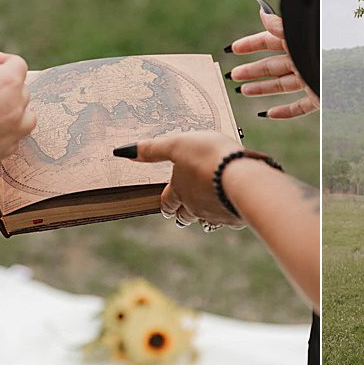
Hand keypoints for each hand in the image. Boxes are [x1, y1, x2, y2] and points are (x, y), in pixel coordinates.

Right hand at [0, 24, 37, 169]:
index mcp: (7, 82)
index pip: (16, 63)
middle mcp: (16, 107)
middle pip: (20, 88)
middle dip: (0, 83)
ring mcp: (12, 132)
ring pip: (25, 116)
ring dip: (11, 108)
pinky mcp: (2, 151)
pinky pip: (14, 139)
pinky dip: (5, 132)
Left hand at [120, 130, 248, 226]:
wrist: (242, 178)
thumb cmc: (208, 157)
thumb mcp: (177, 144)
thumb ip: (152, 150)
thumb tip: (121, 152)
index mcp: (179, 190)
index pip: (168, 201)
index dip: (166, 203)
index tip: (165, 207)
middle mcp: (195, 206)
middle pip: (185, 215)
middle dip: (182, 214)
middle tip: (181, 214)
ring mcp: (216, 214)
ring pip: (207, 219)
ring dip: (205, 215)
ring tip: (207, 211)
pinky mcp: (236, 217)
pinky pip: (230, 218)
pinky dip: (228, 213)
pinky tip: (233, 207)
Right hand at [228, 3, 316, 119]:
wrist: (354, 71)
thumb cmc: (325, 48)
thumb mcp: (298, 36)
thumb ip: (279, 26)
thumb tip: (261, 10)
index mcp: (298, 41)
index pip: (269, 40)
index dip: (250, 44)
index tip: (232, 49)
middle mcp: (303, 59)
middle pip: (272, 65)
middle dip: (252, 70)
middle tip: (233, 75)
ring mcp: (310, 79)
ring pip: (282, 85)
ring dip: (262, 88)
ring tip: (243, 92)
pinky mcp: (318, 97)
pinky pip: (298, 107)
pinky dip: (283, 111)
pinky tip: (267, 114)